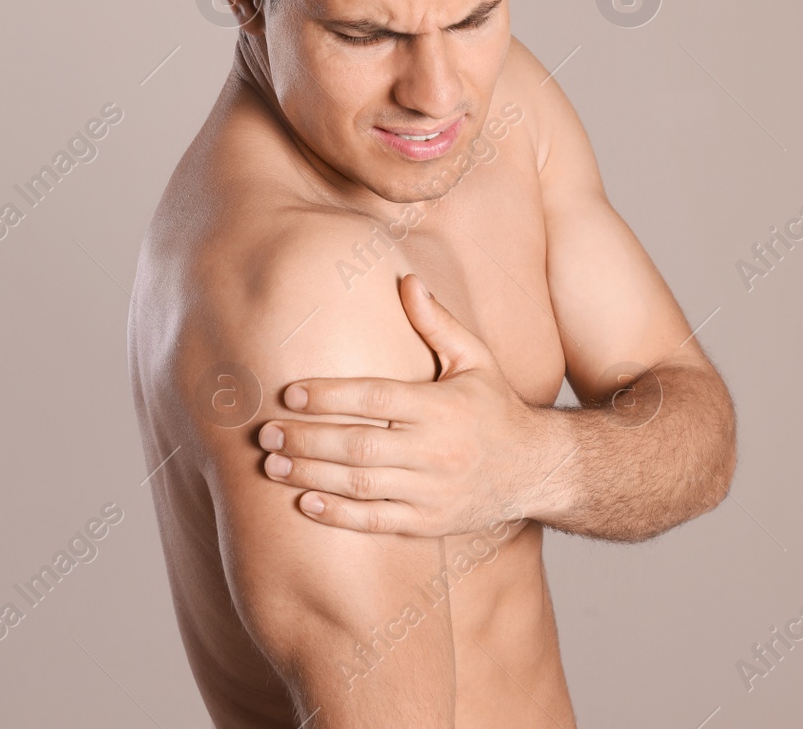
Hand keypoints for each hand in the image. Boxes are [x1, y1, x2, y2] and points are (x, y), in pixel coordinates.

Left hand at [257, 274, 563, 536]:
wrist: (537, 470)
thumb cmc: (495, 408)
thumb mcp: (476, 359)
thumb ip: (438, 323)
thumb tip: (407, 281)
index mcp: (442, 407)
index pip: (376, 400)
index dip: (330, 396)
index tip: (290, 394)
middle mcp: (436, 450)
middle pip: (359, 445)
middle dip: (307, 438)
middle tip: (265, 432)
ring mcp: (432, 490)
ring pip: (361, 485)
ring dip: (311, 475)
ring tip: (271, 464)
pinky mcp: (430, 522)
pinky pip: (377, 521)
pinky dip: (338, 515)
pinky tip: (303, 503)